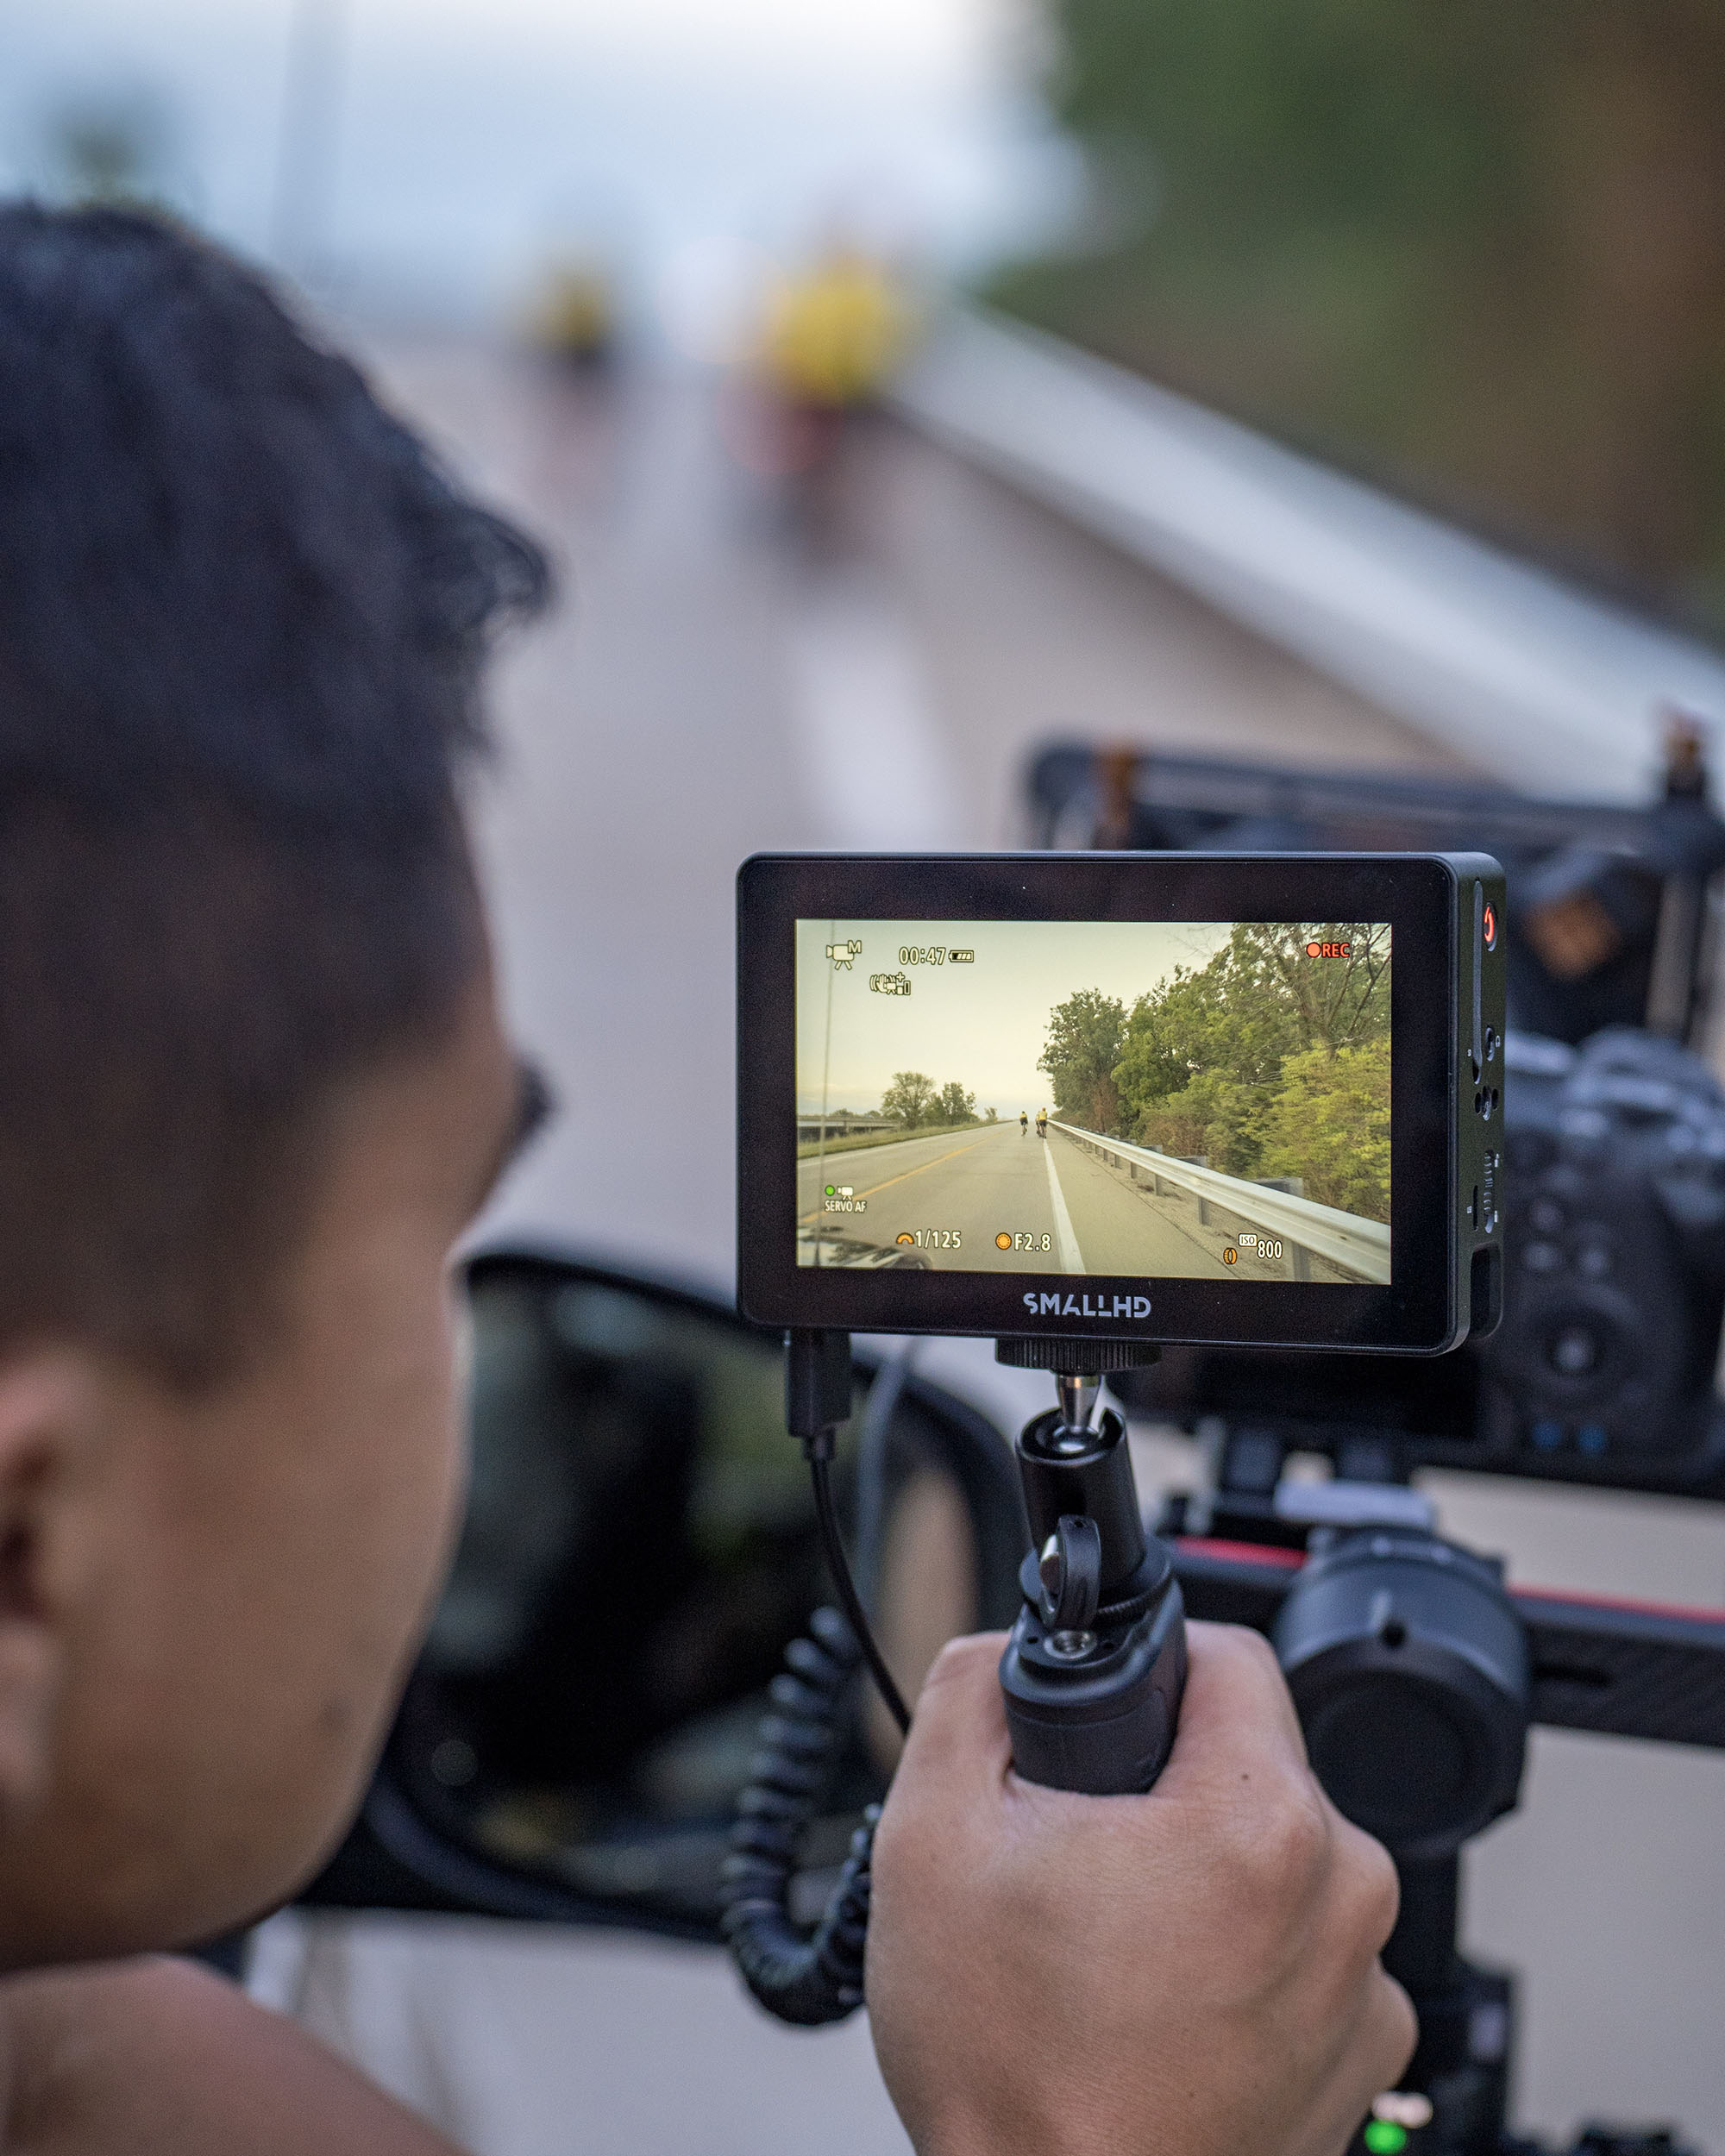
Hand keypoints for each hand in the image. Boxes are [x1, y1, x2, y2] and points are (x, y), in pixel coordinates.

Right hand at [866, 1621, 1414, 2155]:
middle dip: (1165, 1782)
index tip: (1102, 1714)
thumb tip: (1004, 1651)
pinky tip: (1158, 2004)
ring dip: (1203, 1872)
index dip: (1149, 1663)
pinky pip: (1301, 1951)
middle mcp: (1344, 1895)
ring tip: (1112, 1944)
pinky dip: (1239, 1959)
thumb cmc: (1010, 2074)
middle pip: (1253, 1760)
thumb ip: (973, 1693)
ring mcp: (1362, 1987)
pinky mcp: (1361, 2058)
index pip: (1230, 1656)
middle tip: (1080, 1853)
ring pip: (1276, 1857)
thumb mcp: (932, 1835)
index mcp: (1260, 1822)